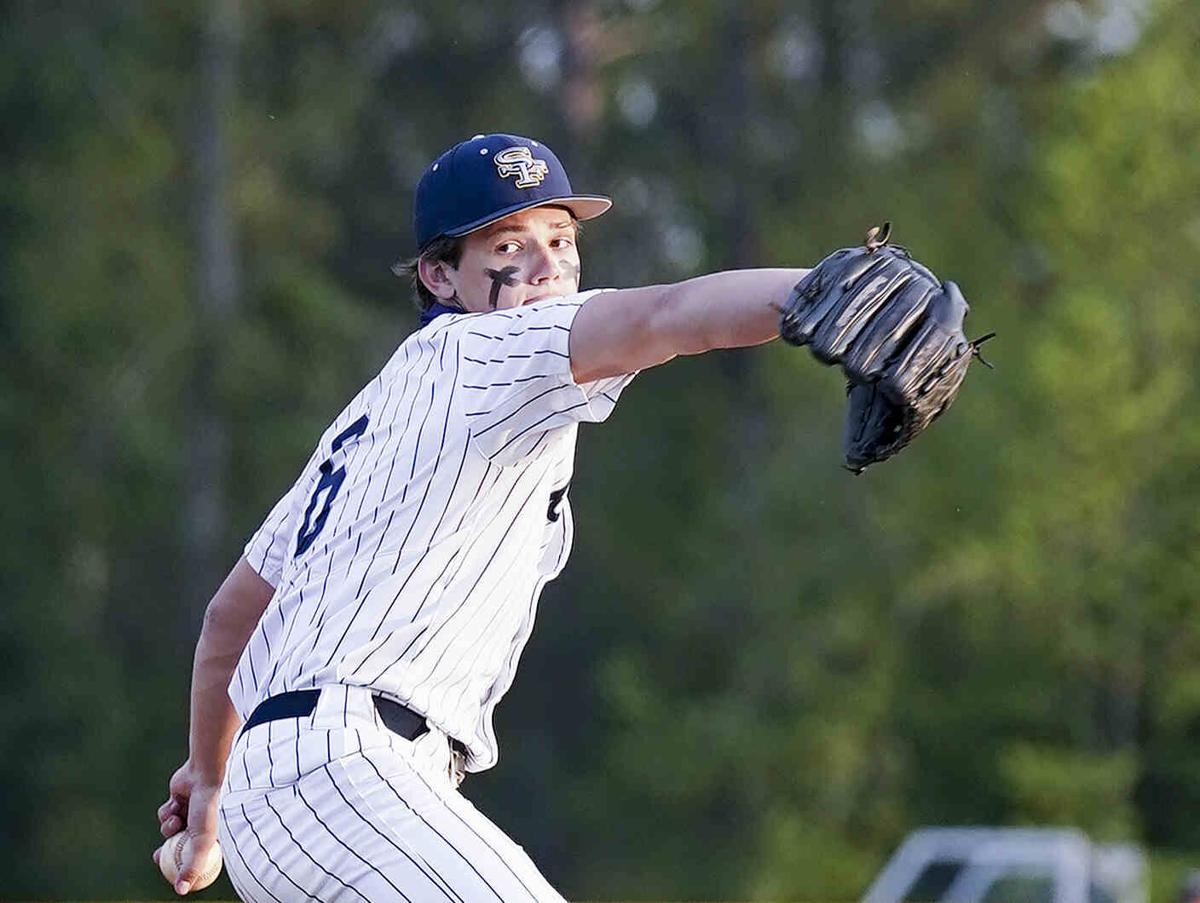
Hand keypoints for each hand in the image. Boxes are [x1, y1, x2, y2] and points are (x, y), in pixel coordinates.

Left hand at [154, 759, 221, 894]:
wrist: (202, 777)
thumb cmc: (206, 810)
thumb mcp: (200, 843)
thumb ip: (191, 867)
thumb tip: (181, 891)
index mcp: (208, 835)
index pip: (194, 857)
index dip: (181, 867)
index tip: (169, 875)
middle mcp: (198, 825)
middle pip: (178, 845)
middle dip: (166, 852)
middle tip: (157, 858)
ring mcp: (188, 813)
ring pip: (168, 830)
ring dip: (167, 827)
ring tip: (175, 819)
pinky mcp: (177, 802)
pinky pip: (164, 815)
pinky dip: (165, 813)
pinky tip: (174, 803)